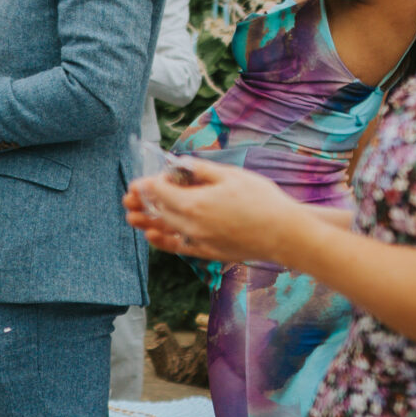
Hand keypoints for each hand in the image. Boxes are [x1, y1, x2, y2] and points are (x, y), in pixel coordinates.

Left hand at [124, 156, 304, 265]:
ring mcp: (198, 241)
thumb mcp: (231, 176)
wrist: (284, 234)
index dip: (147, 185)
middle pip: (158, 211)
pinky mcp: (207, 252)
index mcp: (194, 203)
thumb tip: (179, 163)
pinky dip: (162, 241)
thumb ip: (201, 170)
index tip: (139, 181)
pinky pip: (177, 247)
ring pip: (164, 231)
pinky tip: (154, 236)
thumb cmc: (262, 200)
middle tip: (131, 195)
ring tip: (132, 217)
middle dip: (142, 202)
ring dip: (146, 223)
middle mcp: (190, 225)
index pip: (159, 192)